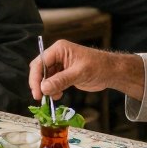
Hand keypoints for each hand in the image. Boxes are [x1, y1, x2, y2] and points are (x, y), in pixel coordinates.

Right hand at [29, 40, 144, 101]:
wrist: (111, 72)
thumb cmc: (98, 67)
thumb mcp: (79, 73)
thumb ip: (61, 80)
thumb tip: (44, 88)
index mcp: (59, 49)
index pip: (40, 62)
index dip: (35, 78)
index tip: (37, 92)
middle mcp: (57, 55)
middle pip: (40, 70)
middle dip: (39, 84)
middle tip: (40, 98)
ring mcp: (60, 65)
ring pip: (45, 77)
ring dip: (46, 88)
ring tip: (54, 97)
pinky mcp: (63, 74)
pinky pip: (52, 82)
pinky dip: (53, 90)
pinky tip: (58, 95)